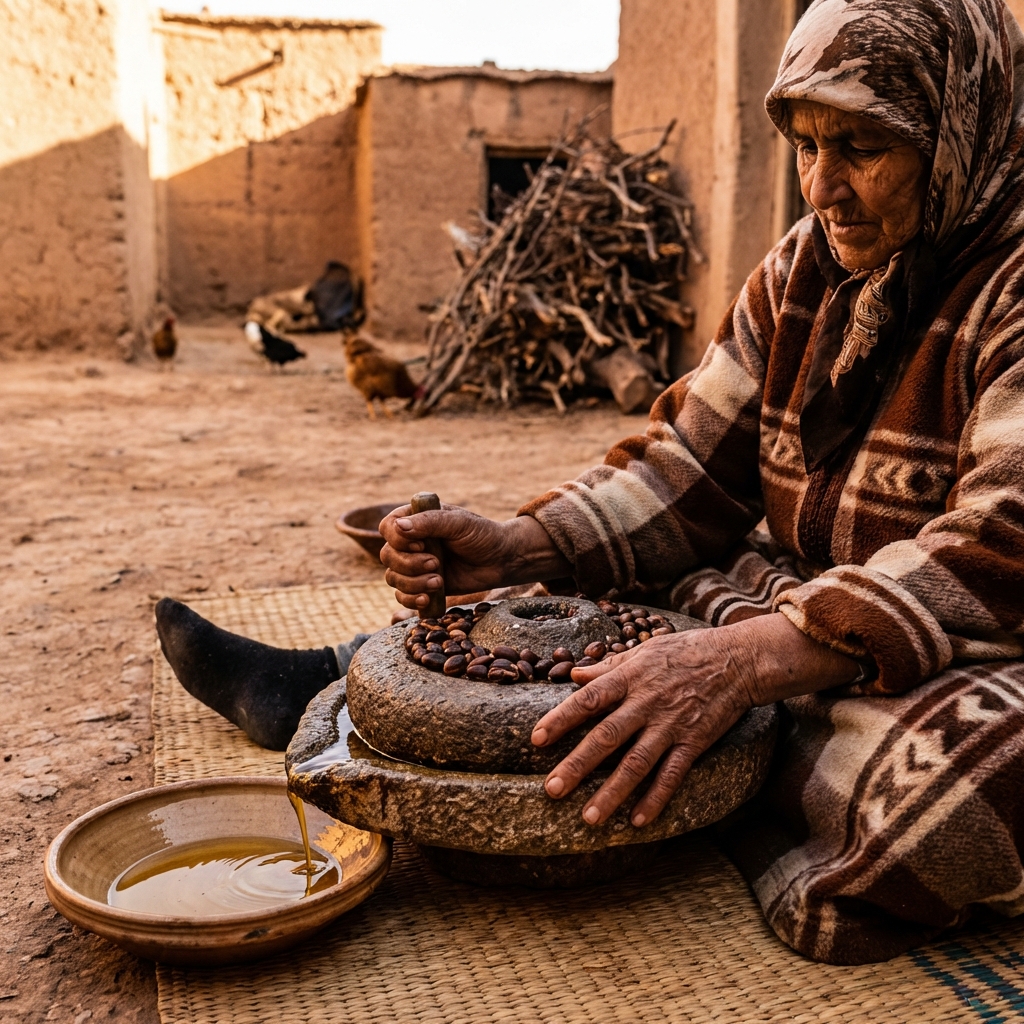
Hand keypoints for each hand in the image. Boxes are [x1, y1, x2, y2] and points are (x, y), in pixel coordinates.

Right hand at [379, 506, 569, 609]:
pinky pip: (402, 596)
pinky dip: (411, 600)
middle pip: (387, 556)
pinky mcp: (422, 585)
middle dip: (409, 565)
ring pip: (393, 578)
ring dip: (413, 583)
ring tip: (439, 582)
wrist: (502, 561)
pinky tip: (427, 599)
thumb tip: (399, 526)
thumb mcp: (459, 523)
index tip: (421, 545)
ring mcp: (415, 565)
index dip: (398, 540)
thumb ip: (429, 522)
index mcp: (417, 519)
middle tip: (436, 565)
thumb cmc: (483, 535)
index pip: (388, 527)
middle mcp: (412, 542)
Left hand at [530, 613, 859, 826]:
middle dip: (577, 765)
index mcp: (630, 677)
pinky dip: (656, 798)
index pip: (589, 700)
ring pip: (636, 763)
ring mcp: (671, 724)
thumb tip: (574, 676)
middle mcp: (646, 703)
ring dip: (612, 792)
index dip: (561, 719)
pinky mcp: (695, 742)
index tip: (536, 740)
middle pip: (606, 737)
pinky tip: (638, 821)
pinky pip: (673, 774)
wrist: (739, 659)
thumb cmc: (686, 651)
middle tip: (551, 791)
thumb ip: (609, 667)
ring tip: (589, 818)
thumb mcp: (644, 650)